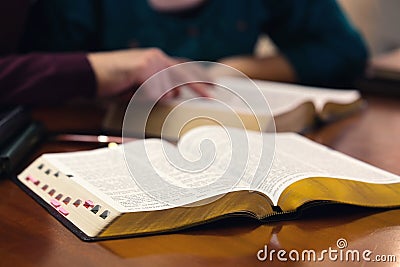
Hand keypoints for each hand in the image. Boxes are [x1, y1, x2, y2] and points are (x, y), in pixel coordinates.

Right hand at [87, 48, 209, 99]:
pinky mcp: (143, 68)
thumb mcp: (139, 84)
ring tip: (134, 91)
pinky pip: (153, 91)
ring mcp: (151, 61)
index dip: (198, 76)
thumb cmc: (113, 81)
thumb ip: (157, 87)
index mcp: (157, 59)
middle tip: (212, 94)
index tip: (213, 85)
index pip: (183, 67)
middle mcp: (156, 57)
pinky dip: (143, 96)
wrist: (88, 73)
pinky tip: (129, 91)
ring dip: (152, 96)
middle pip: (183, 74)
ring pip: (166, 88)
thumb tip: (174, 95)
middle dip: (199, 85)